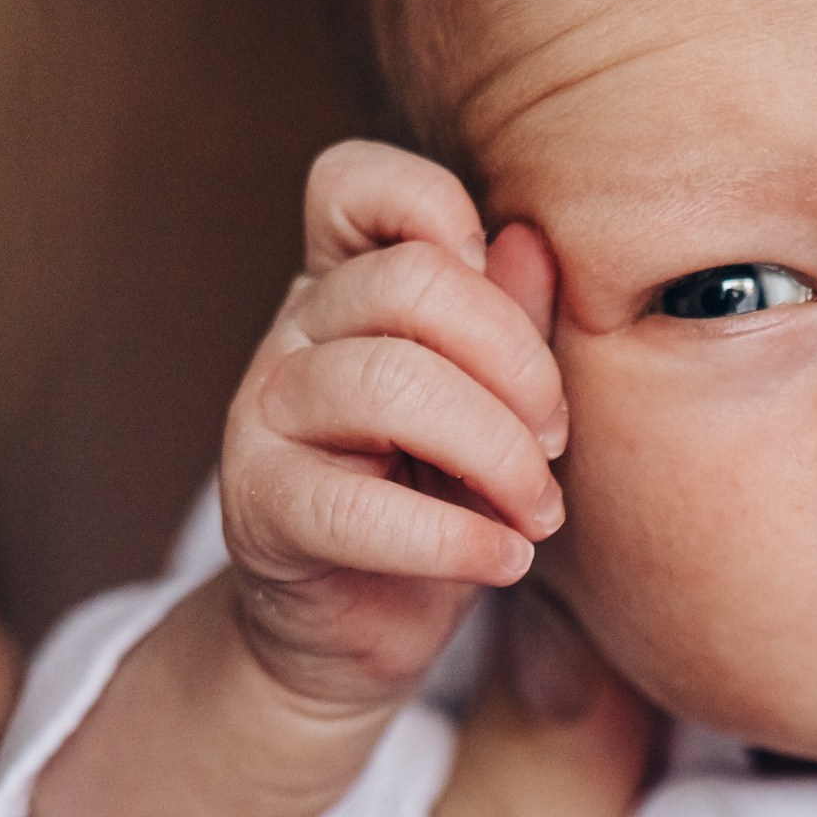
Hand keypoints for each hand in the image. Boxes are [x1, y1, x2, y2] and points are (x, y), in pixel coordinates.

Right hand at [27, 144, 574, 816]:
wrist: (351, 635)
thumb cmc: (432, 502)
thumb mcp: (490, 405)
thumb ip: (509, 320)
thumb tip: (529, 241)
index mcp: (343, 285)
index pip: (356, 181)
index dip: (440, 213)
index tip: (507, 307)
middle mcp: (292, 334)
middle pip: (412, 282)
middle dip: (517, 364)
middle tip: (552, 444)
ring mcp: (264, 416)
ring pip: (389, 381)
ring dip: (497, 453)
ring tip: (536, 512)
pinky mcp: (263, 511)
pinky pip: (359, 508)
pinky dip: (457, 538)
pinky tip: (503, 561)